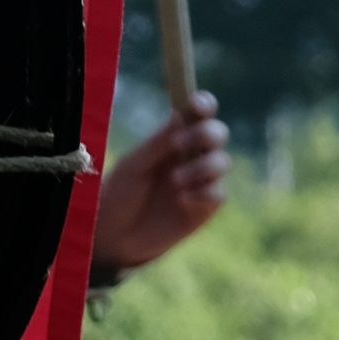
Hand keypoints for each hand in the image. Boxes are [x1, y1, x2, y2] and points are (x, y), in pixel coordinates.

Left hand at [92, 93, 227, 275]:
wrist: (116, 235)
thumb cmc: (119, 193)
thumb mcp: (134, 165)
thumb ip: (158, 143)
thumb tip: (180, 114)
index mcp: (170, 137)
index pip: (195, 113)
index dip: (202, 104)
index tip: (197, 105)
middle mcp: (189, 154)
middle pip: (217, 132)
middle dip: (206, 134)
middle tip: (178, 145)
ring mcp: (200, 180)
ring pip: (222, 161)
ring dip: (202, 167)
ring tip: (175, 181)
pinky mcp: (205, 207)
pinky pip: (220, 193)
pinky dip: (204, 194)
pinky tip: (183, 201)